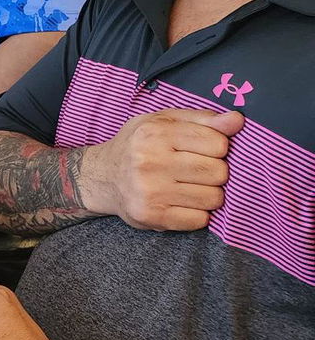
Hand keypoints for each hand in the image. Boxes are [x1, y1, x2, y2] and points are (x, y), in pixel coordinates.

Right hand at [78, 109, 239, 229]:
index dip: (217, 147)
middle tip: (195, 171)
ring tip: (188, 187)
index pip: (218, 143)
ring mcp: (150, 191)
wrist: (101, 176)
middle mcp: (149, 161)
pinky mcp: (152, 216)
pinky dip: (197, 214)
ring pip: (213, 198)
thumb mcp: (164, 121)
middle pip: (219, 172)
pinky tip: (181, 203)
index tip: (202, 149)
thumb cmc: (139, 145)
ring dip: (208, 194)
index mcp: (155, 133)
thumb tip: (237, 120)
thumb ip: (203, 119)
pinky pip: (200, 220)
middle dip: (214, 172)